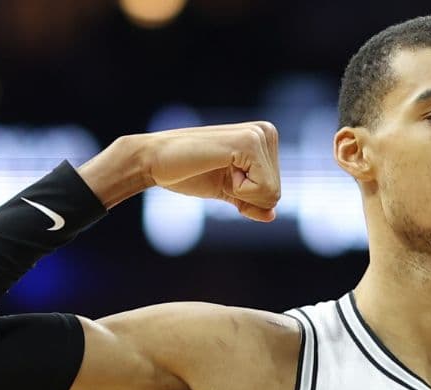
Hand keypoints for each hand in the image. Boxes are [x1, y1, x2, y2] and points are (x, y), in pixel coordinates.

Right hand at [142, 122, 281, 221]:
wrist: (155, 161)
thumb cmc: (188, 173)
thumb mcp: (226, 191)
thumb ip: (250, 203)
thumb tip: (272, 216)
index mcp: (264, 140)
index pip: (274, 192)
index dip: (246, 197)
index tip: (222, 175)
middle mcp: (266, 132)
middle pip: (275, 193)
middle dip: (245, 196)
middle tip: (218, 171)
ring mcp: (258, 135)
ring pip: (272, 193)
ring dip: (240, 191)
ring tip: (219, 167)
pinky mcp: (249, 142)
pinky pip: (262, 189)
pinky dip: (239, 189)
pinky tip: (221, 166)